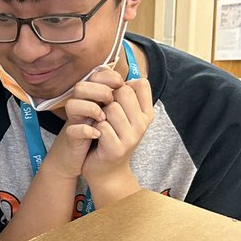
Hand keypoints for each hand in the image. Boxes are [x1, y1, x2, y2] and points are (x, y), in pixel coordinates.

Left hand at [67, 67, 153, 196]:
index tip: (114, 99)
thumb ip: (124, 95)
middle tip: (103, 114)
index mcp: (147, 113)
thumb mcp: (122, 114)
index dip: (122, 86)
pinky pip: (101, 126)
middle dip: (107, 99)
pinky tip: (95, 136)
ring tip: (100, 126)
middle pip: (123, 92)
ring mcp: (132, 137)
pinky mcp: (117, 148)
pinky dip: (93, 128)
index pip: (140, 83)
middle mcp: (143, 124)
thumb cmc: (110, 136)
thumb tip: (120, 71)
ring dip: (99, 115)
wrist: (105, 170)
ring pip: (111, 108)